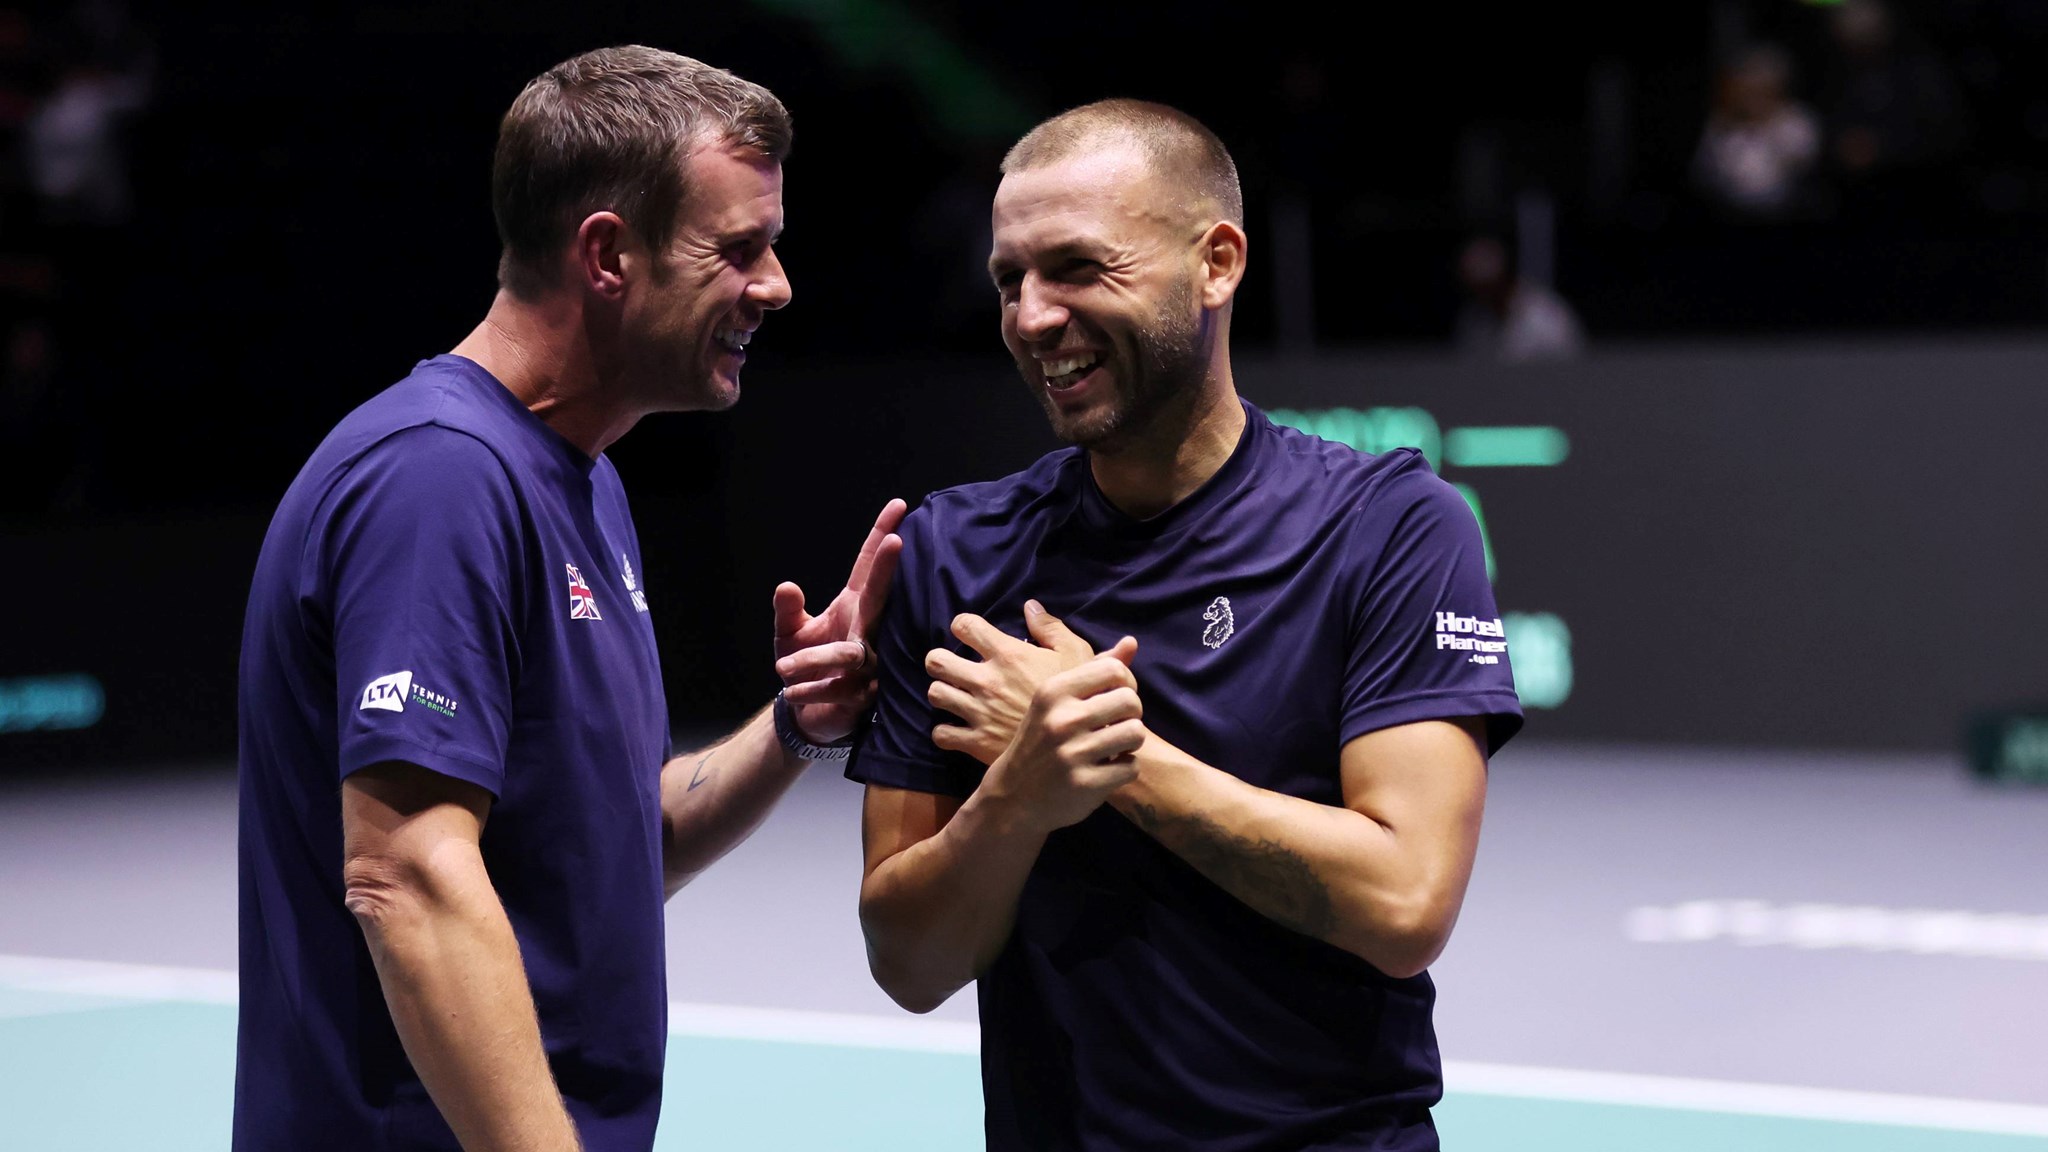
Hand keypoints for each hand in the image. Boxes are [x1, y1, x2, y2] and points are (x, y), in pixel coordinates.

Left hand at [773, 499, 906, 743]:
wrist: (810, 712)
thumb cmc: (806, 663)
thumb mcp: (789, 634)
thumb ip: (788, 611)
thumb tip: (787, 586)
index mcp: (854, 607)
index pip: (868, 568)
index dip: (882, 537)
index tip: (898, 506)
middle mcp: (867, 630)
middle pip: (880, 597)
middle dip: (887, 570)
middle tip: (895, 543)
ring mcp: (870, 663)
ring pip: (851, 653)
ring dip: (815, 657)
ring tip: (782, 666)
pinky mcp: (863, 696)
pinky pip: (839, 689)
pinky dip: (811, 689)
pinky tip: (791, 690)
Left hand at [929, 601, 1106, 765]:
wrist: (1080, 745)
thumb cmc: (1082, 698)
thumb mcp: (1076, 654)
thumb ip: (1051, 628)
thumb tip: (1030, 606)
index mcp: (1008, 654)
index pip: (965, 626)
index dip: (963, 627)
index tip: (969, 634)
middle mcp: (987, 680)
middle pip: (936, 660)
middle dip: (941, 661)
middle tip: (954, 668)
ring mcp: (979, 712)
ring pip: (936, 694)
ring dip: (943, 694)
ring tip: (956, 697)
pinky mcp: (977, 742)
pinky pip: (941, 733)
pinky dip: (945, 732)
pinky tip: (957, 729)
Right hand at [979, 643, 1144, 834]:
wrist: (1013, 796)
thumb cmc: (1040, 741)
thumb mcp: (1055, 700)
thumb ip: (1094, 670)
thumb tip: (1131, 642)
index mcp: (1053, 692)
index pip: (1114, 670)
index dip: (1125, 684)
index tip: (1115, 699)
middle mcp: (1061, 720)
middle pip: (1130, 701)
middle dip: (1131, 714)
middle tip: (1117, 725)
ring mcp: (1072, 753)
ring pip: (1136, 733)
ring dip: (1130, 743)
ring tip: (1114, 747)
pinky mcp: (1084, 784)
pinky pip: (1130, 767)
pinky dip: (1124, 770)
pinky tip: (1106, 770)